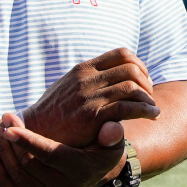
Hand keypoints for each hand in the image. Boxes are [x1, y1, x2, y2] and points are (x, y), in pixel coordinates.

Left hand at [0, 112, 126, 186]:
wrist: (98, 173)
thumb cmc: (104, 149)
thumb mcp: (113, 142)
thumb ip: (112, 133)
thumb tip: (112, 128)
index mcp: (80, 170)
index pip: (50, 155)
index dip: (29, 141)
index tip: (11, 127)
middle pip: (29, 164)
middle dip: (12, 141)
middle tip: (4, 119)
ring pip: (19, 176)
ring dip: (4, 154)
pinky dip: (1, 178)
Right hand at [21, 48, 159, 148]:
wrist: (33, 133)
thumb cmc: (54, 113)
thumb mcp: (69, 86)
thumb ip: (89, 79)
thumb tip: (111, 75)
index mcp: (84, 69)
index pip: (122, 54)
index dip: (140, 65)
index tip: (143, 80)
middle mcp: (87, 79)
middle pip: (131, 69)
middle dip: (147, 82)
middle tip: (149, 97)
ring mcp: (89, 97)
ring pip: (132, 87)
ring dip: (148, 98)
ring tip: (152, 109)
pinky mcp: (92, 117)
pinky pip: (127, 108)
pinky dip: (145, 111)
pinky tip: (152, 116)